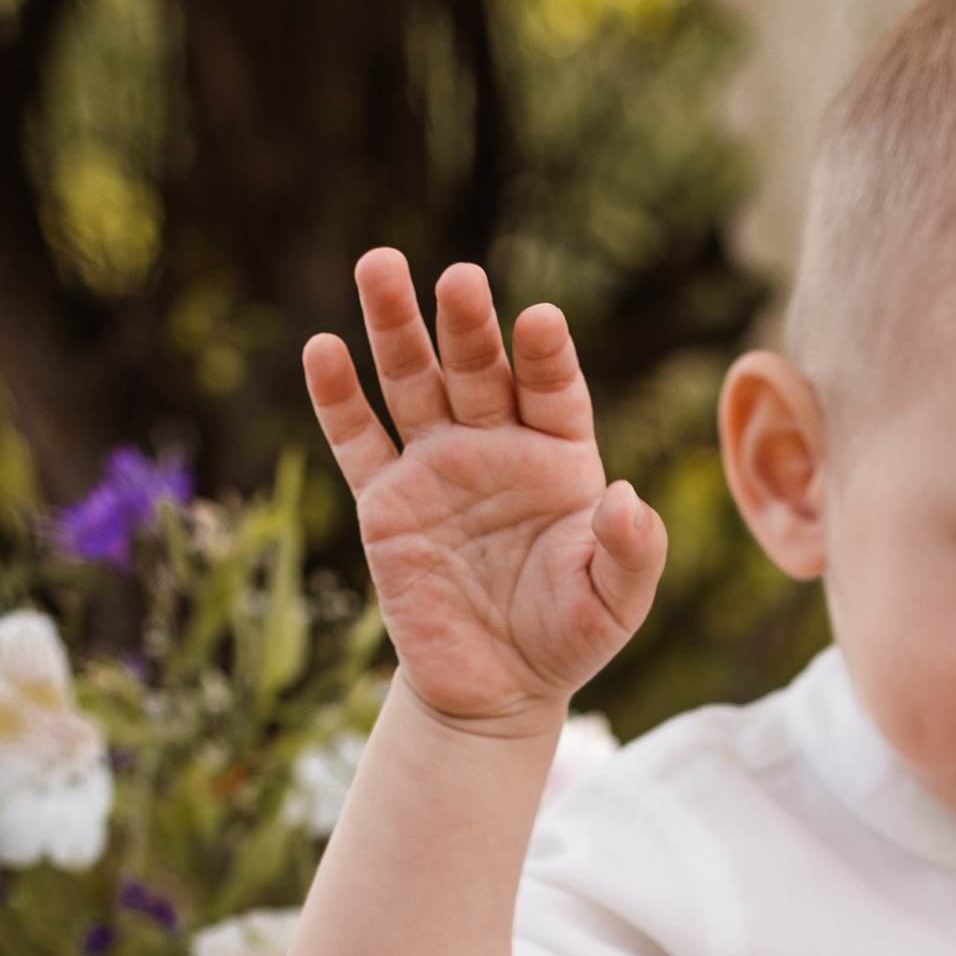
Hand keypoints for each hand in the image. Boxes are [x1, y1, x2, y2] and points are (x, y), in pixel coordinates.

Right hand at [303, 251, 666, 731]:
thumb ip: (631, 552)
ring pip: (412, 384)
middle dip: (467, 324)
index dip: (546, 357)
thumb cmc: (566, 637)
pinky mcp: (385, 501)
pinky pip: (359, 442)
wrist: (497, 690)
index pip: (552, 389)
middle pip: (477, 368)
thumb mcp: (614, 603)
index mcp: (560, 455)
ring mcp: (436, 466)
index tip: (540, 322)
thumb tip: (626, 498)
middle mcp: (496, 444)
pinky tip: (323, 350)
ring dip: (394, 327)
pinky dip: (338, 398)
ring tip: (378, 266)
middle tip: (459, 278)